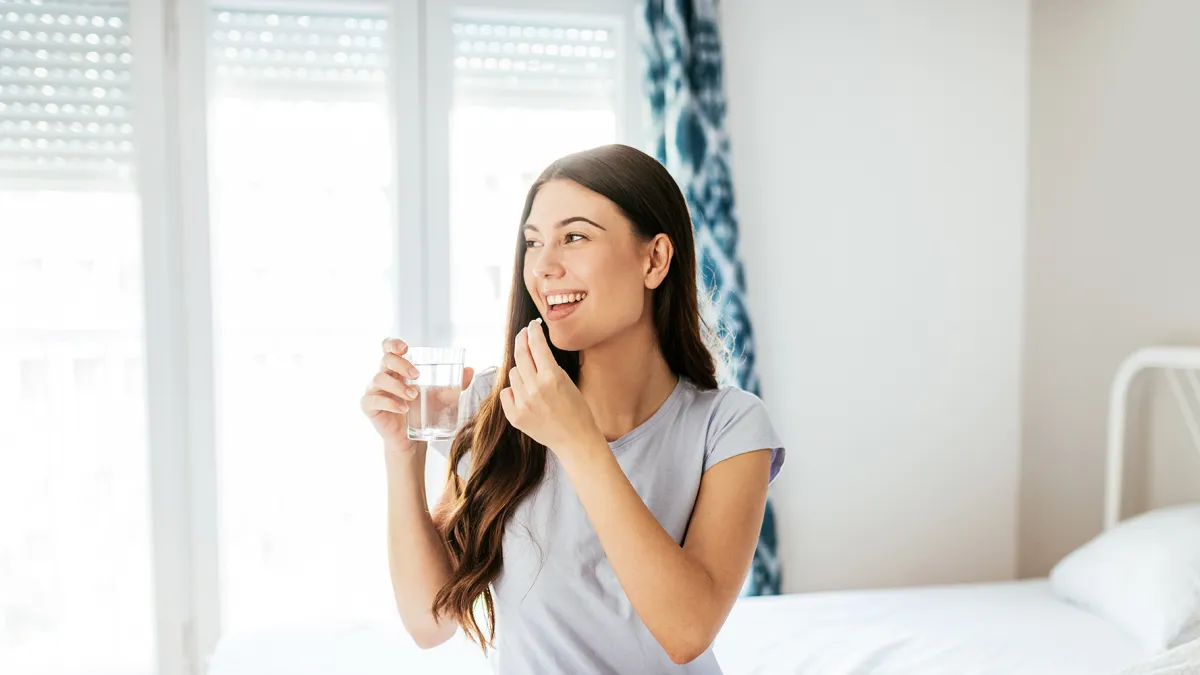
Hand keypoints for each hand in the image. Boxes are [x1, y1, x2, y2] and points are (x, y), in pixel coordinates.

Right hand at [361, 337, 473, 453]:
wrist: (411, 439)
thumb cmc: (423, 412)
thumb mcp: (441, 396)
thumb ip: (455, 384)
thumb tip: (471, 370)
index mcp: (397, 368)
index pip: (388, 347)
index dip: (393, 343)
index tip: (405, 347)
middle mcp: (383, 376)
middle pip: (385, 359)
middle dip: (401, 364)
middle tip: (417, 376)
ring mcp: (374, 390)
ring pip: (378, 378)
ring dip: (398, 386)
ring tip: (414, 396)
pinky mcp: (369, 406)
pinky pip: (372, 400)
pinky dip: (389, 403)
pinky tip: (404, 409)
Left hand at [500, 319, 600, 453]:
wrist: (576, 440)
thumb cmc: (577, 410)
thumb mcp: (567, 381)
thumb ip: (548, 366)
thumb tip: (532, 348)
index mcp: (552, 376)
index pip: (536, 345)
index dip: (532, 331)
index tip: (532, 325)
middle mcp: (535, 388)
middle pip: (520, 355)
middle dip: (521, 341)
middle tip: (523, 334)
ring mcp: (523, 403)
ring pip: (513, 374)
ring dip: (521, 372)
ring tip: (534, 382)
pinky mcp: (515, 416)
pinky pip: (507, 392)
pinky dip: (514, 391)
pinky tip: (526, 397)